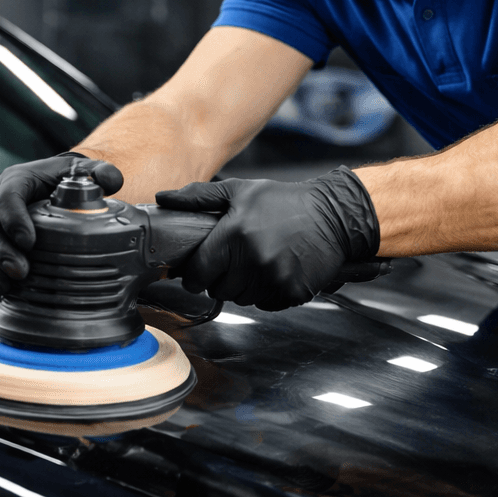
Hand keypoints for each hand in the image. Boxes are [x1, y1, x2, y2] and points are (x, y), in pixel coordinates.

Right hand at [0, 153, 122, 293]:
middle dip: (1, 251)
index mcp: (16, 179)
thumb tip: (113, 180)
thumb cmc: (60, 179)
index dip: (14, 220)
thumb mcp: (80, 171)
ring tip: (7, 287)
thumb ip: (99, 172)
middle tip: (20, 272)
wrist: (45, 183)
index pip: (7, 197)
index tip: (29, 242)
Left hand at [155, 167, 379, 310]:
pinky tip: (276, 271)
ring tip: (258, 263)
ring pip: (241, 299)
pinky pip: (266, 305)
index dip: (194, 274)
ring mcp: (274, 278)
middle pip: (218, 290)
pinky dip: (267, 294)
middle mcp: (253, 259)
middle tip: (235, 262)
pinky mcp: (292, 292)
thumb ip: (199, 197)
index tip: (198, 271)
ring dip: (244, 287)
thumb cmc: (285, 202)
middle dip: (220, 279)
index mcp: (234, 234)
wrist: (335, 215)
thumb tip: (163, 198)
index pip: (198, 271)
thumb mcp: (240, 191)